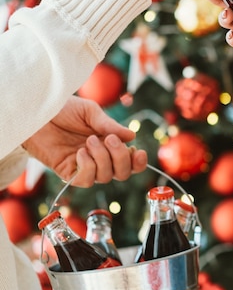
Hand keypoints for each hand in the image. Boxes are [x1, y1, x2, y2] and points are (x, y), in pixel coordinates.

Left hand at [22, 96, 146, 186]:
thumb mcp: (90, 112)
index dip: (138, 162)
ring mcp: (84, 166)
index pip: (130, 161)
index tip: (137, 151)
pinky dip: (88, 167)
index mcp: (108, 143)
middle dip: (121, 158)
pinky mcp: (68, 172)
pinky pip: (86, 180)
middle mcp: (99, 158)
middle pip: (122, 173)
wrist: (37, 112)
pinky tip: (80, 153)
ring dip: (102, 158)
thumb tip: (131, 136)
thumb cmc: (62, 109)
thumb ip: (110, 125)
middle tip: (109, 139)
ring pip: (105, 177)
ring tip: (89, 140)